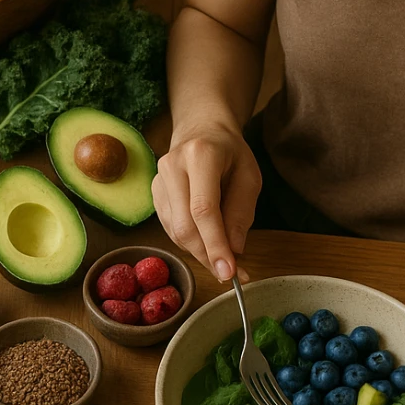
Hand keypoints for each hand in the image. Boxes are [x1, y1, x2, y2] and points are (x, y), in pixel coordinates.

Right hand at [152, 121, 262, 282]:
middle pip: (185, 226)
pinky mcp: (154, 194)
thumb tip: (234, 251)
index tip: (229, 273)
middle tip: (230, 273)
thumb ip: (241, 213)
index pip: (204, 209)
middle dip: (207, 255)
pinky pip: (171, 228)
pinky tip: (207, 241)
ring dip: (200, 252)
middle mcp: (172, 167)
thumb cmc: (230, 153)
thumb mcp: (249, 177)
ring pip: (176, 232)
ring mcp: (158, 181)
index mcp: (200, 156)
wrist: (201, 130)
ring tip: (223, 257)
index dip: (215, 245)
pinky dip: (190, 242)